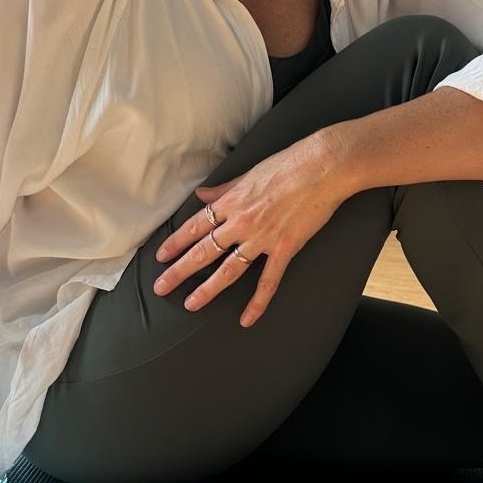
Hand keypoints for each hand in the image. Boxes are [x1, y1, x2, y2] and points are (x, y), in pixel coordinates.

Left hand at [152, 133, 348, 326]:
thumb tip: (201, 195)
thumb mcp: (248, 173)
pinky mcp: (284, 248)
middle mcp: (240, 223)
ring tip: (191, 304)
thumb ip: (222, 189)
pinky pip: (268, 280)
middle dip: (179, 271)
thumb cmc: (288, 164)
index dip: (175, 243)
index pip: (194, 227)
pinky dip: (257, 302)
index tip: (160, 257)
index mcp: (230, 202)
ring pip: (228, 270)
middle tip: (161, 287)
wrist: (322, 167)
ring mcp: (261, 238)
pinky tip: (247, 319)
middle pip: (203, 251)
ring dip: (207, 289)